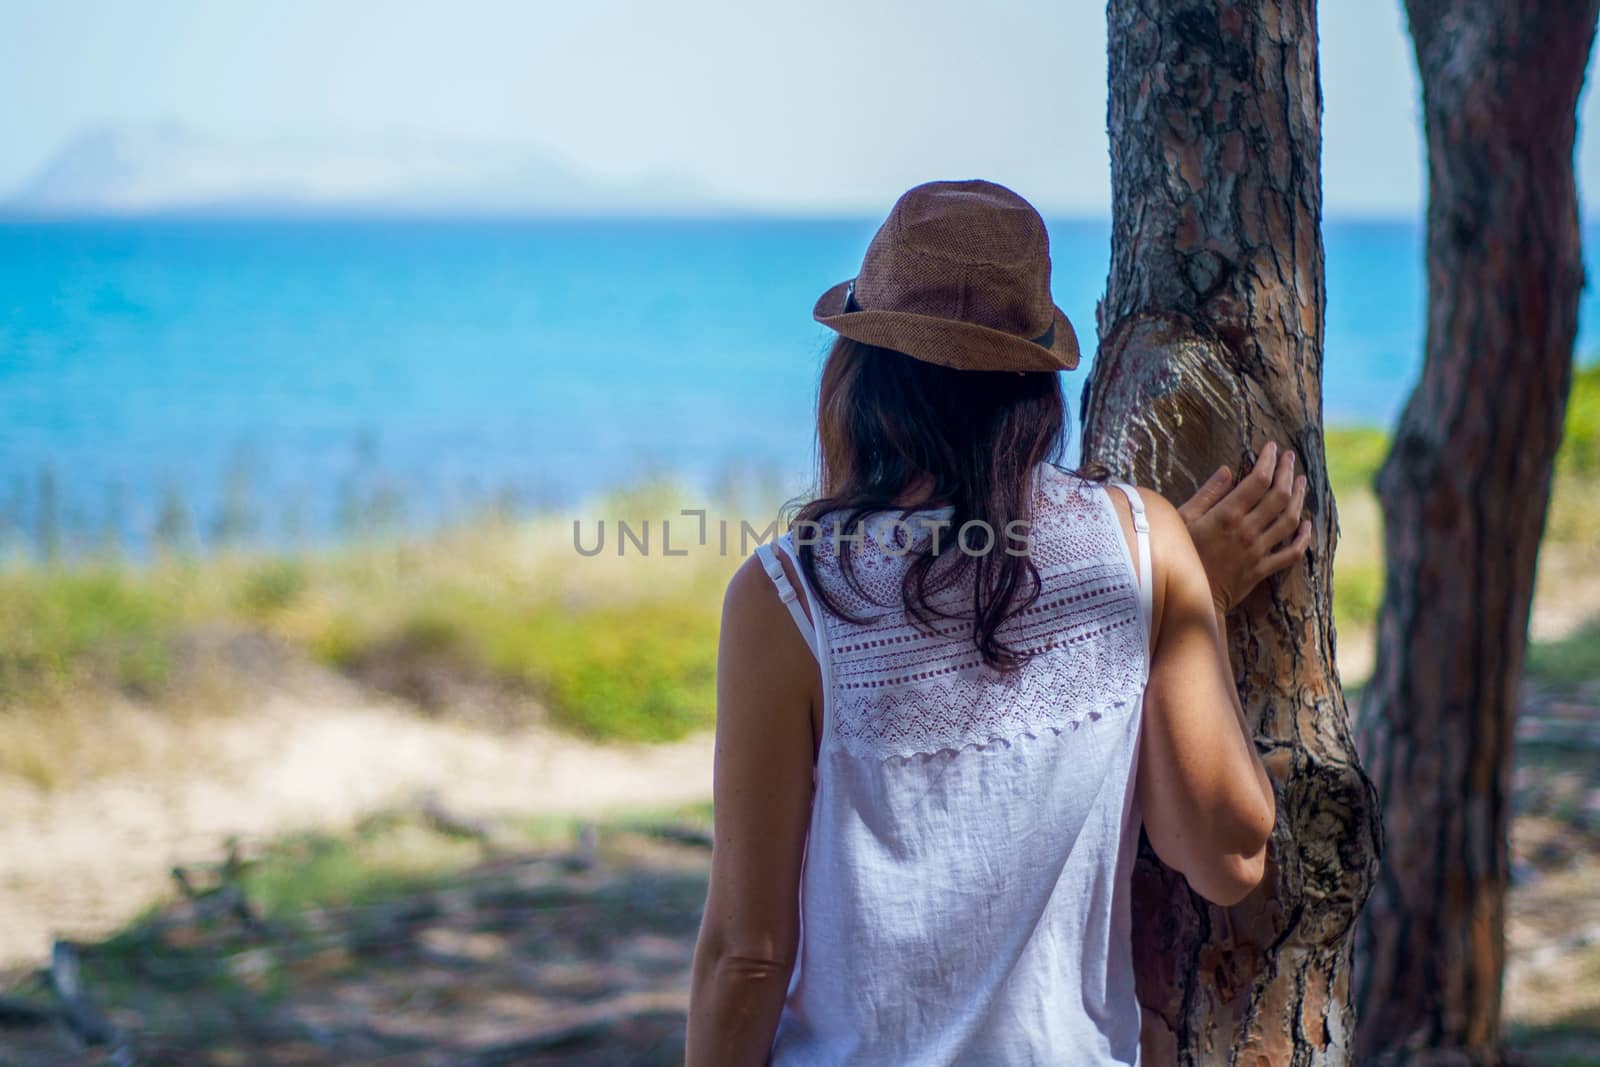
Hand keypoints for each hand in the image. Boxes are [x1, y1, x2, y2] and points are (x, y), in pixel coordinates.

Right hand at [1177, 441, 1312, 612]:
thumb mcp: (1182, 520)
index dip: (1269, 461)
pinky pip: (1291, 553)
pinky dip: (1303, 538)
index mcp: (1226, 515)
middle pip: (1279, 496)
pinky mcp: (1261, 569)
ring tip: (1301, 481)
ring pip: (1290, 520)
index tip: (1272, 447)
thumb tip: (1226, 470)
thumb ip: (1207, 495)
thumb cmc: (1179, 555)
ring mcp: (1257, 551)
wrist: (1187, 598)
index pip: (1257, 481)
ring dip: (1299, 498)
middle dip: (1288, 472)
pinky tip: (1307, 525)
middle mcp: (1246, 531)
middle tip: (1291, 458)